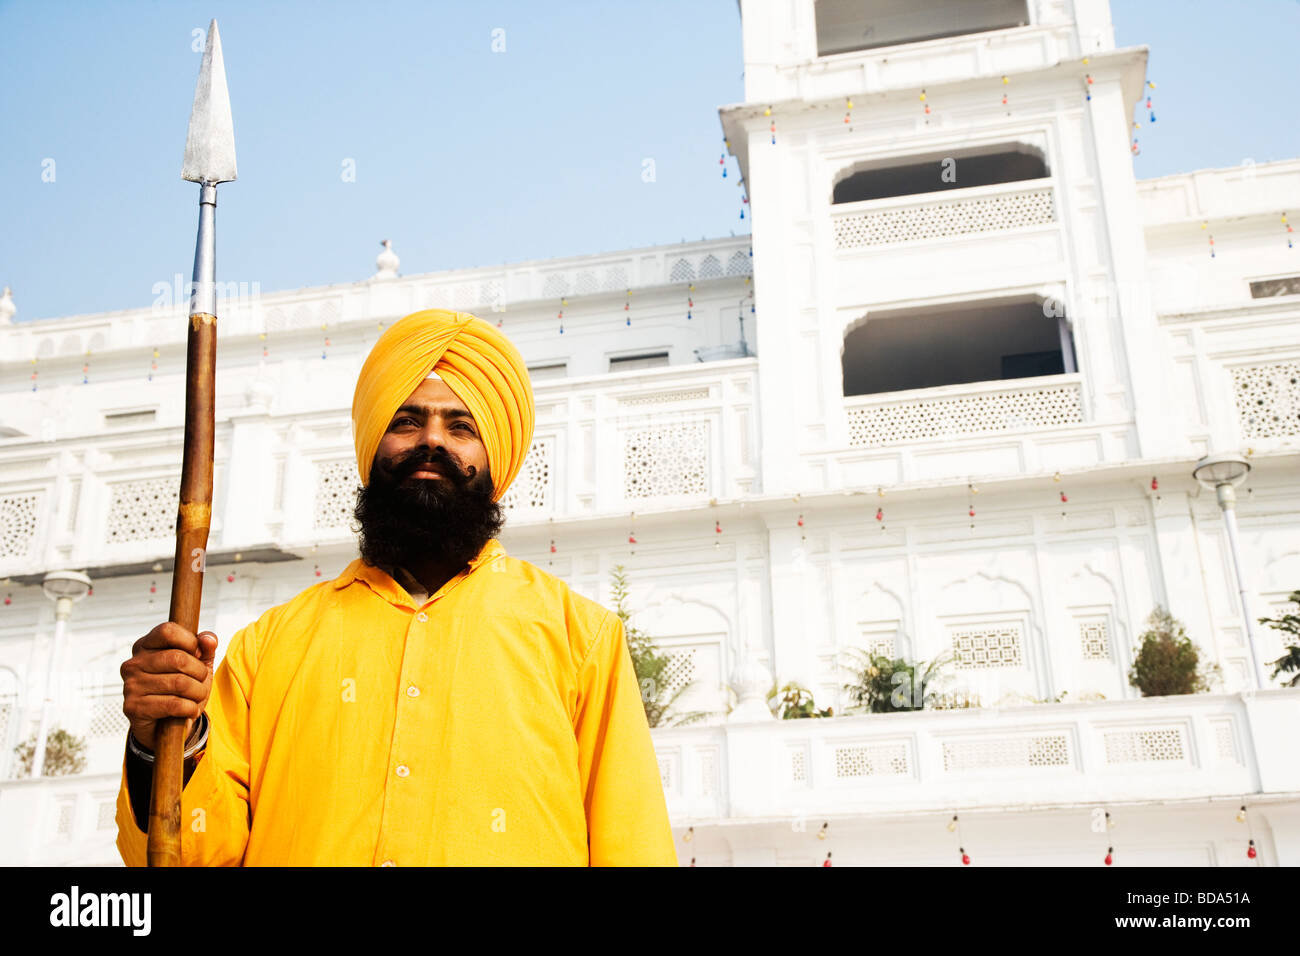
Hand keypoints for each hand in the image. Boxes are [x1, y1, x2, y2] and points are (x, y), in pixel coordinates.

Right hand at [121, 623, 217, 751]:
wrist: (162, 726)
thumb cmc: (180, 690)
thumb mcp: (197, 665)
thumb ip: (205, 648)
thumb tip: (209, 639)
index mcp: (145, 645)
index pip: (168, 630)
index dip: (190, 641)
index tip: (197, 654)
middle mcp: (133, 663)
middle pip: (178, 658)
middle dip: (200, 673)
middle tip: (201, 682)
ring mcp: (130, 685)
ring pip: (180, 683)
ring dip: (198, 693)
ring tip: (196, 697)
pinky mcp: (133, 707)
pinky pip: (174, 704)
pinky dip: (190, 708)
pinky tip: (189, 710)